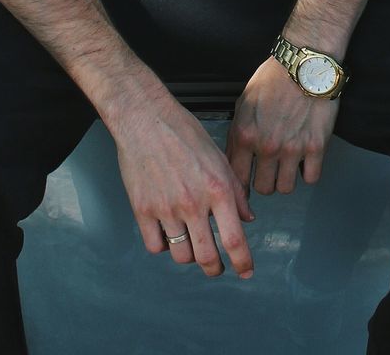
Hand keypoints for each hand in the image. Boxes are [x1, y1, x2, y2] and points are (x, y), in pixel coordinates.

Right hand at [112, 88, 255, 279]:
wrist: (145, 118)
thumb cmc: (183, 131)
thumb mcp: (218, 156)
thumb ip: (235, 190)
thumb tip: (247, 218)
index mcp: (217, 189)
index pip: (234, 239)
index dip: (242, 262)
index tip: (246, 271)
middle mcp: (193, 203)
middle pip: (207, 256)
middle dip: (215, 268)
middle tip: (216, 267)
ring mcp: (166, 208)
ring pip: (180, 255)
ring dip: (189, 256)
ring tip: (190, 244)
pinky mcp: (143, 210)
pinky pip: (155, 246)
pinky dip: (163, 246)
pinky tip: (167, 234)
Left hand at [225, 56, 339, 195]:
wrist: (305, 64)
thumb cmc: (275, 78)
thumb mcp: (244, 103)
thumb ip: (237, 134)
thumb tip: (234, 159)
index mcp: (246, 135)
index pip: (238, 178)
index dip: (241, 186)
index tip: (247, 186)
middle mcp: (267, 146)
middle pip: (264, 188)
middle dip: (266, 181)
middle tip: (270, 171)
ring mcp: (293, 148)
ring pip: (286, 188)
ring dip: (286, 179)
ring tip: (288, 165)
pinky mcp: (316, 147)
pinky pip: (311, 178)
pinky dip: (308, 173)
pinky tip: (305, 161)